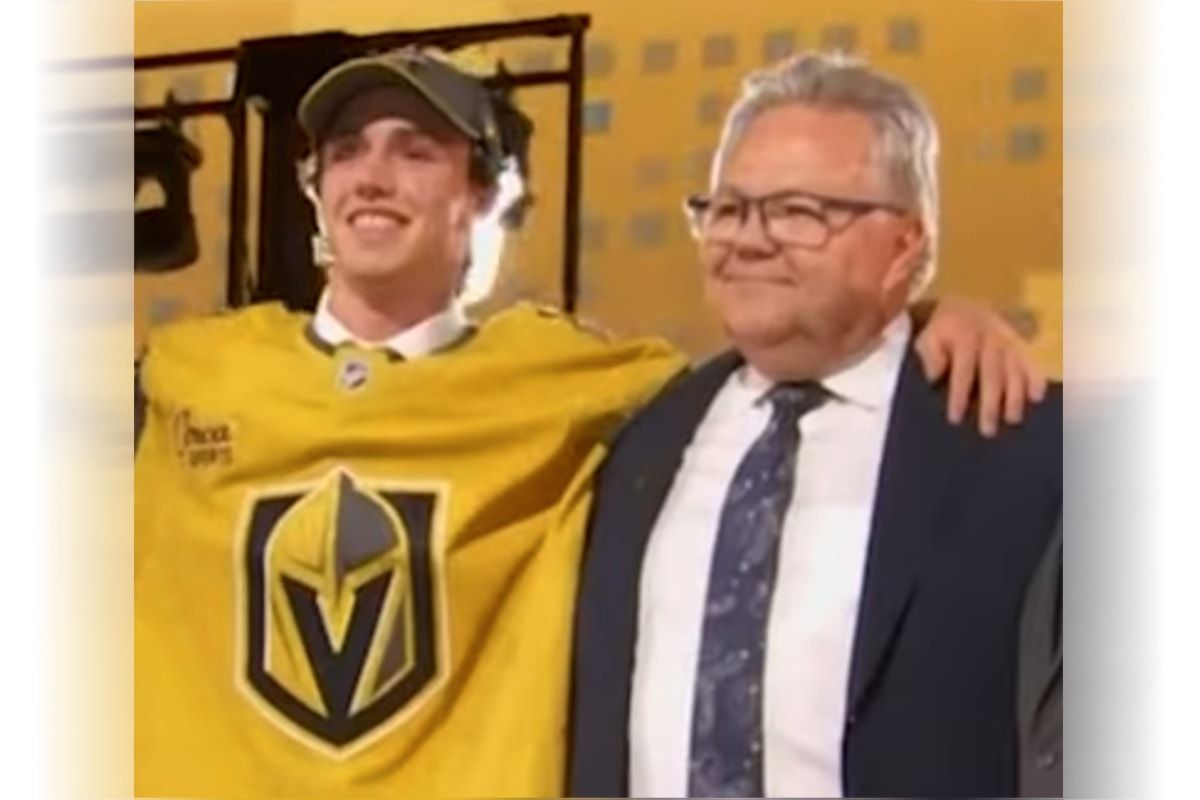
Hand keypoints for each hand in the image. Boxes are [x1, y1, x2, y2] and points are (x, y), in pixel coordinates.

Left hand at [913, 299, 1047, 437]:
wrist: (964, 308)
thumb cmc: (943, 332)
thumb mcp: (927, 338)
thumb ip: (930, 355)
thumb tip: (936, 376)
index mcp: (965, 337)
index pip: (963, 370)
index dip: (959, 395)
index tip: (955, 418)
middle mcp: (991, 338)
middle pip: (993, 374)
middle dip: (991, 403)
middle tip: (988, 430)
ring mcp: (1009, 342)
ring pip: (1015, 371)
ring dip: (1015, 396)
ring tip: (1012, 419)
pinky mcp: (1022, 346)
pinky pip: (1032, 363)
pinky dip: (1036, 379)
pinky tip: (1037, 398)